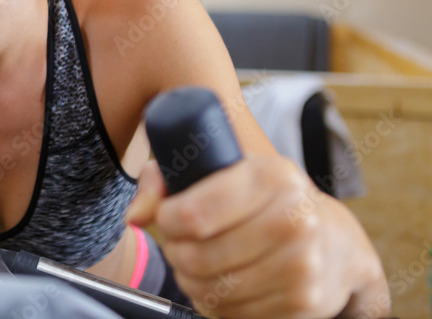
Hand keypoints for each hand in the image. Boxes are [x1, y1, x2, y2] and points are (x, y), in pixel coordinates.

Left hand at [124, 156, 390, 317]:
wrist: (336, 241)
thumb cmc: (263, 199)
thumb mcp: (220, 169)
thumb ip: (164, 180)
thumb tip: (135, 216)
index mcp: (272, 177)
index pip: (194, 214)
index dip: (167, 221)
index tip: (168, 218)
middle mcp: (295, 221)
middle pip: (198, 258)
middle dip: (177, 253)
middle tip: (181, 244)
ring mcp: (303, 267)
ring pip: (213, 291)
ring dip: (192, 281)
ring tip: (200, 263)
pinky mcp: (304, 305)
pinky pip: (234, 315)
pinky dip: (218, 304)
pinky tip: (225, 282)